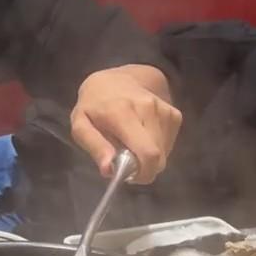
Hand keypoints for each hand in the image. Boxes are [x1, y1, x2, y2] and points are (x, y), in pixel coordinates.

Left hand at [70, 66, 181, 182]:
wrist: (116, 79)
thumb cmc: (94, 105)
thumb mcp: (81, 125)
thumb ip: (94, 147)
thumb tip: (108, 170)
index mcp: (123, 113)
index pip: (148, 153)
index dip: (144, 173)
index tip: (129, 176)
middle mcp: (148, 109)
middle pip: (158, 157)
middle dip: (144, 167)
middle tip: (127, 160)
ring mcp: (164, 110)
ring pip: (165, 152)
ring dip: (150, 157)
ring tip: (132, 144)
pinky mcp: (174, 113)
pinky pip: (169, 143)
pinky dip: (158, 147)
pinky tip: (143, 136)